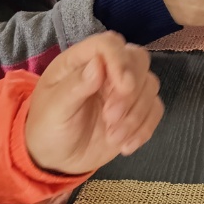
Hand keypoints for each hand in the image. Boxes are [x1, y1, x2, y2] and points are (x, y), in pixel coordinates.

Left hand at [24, 33, 163, 173]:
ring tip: (113, 137)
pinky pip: (155, 110)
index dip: (120, 60)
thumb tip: (99, 63)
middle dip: (131, 90)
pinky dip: (145, 128)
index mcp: (81, 61)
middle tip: (111, 117)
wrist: (56, 160)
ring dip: (136, 114)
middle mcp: (106, 70)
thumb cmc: (47, 129)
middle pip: (138, 59)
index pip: (109, 44)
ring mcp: (123, 91)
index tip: (123, 87)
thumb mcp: (53, 109)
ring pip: (150, 85)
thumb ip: (75, 86)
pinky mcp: (135, 111)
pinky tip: (125, 145)